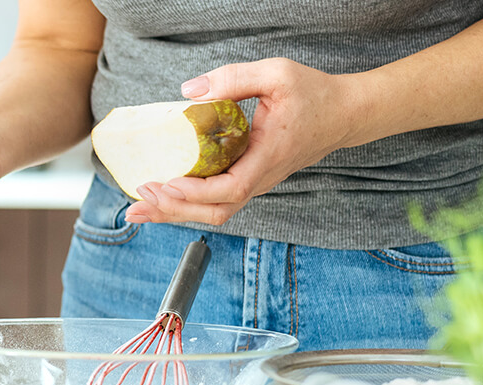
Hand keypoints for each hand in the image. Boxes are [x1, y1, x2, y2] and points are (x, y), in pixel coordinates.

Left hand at [125, 58, 367, 224]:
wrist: (344, 114)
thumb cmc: (314, 94)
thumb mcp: (276, 74)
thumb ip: (233, 78)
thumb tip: (189, 92)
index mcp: (268, 157)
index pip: (230, 189)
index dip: (196, 193)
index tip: (167, 185)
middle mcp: (261, 178)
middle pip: (216, 211)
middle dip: (174, 211)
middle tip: (138, 201)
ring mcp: (255, 182)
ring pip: (214, 210)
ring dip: (175, 212)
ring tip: (139, 208)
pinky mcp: (249, 179)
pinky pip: (215, 200)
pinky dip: (186, 202)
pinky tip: (162, 197)